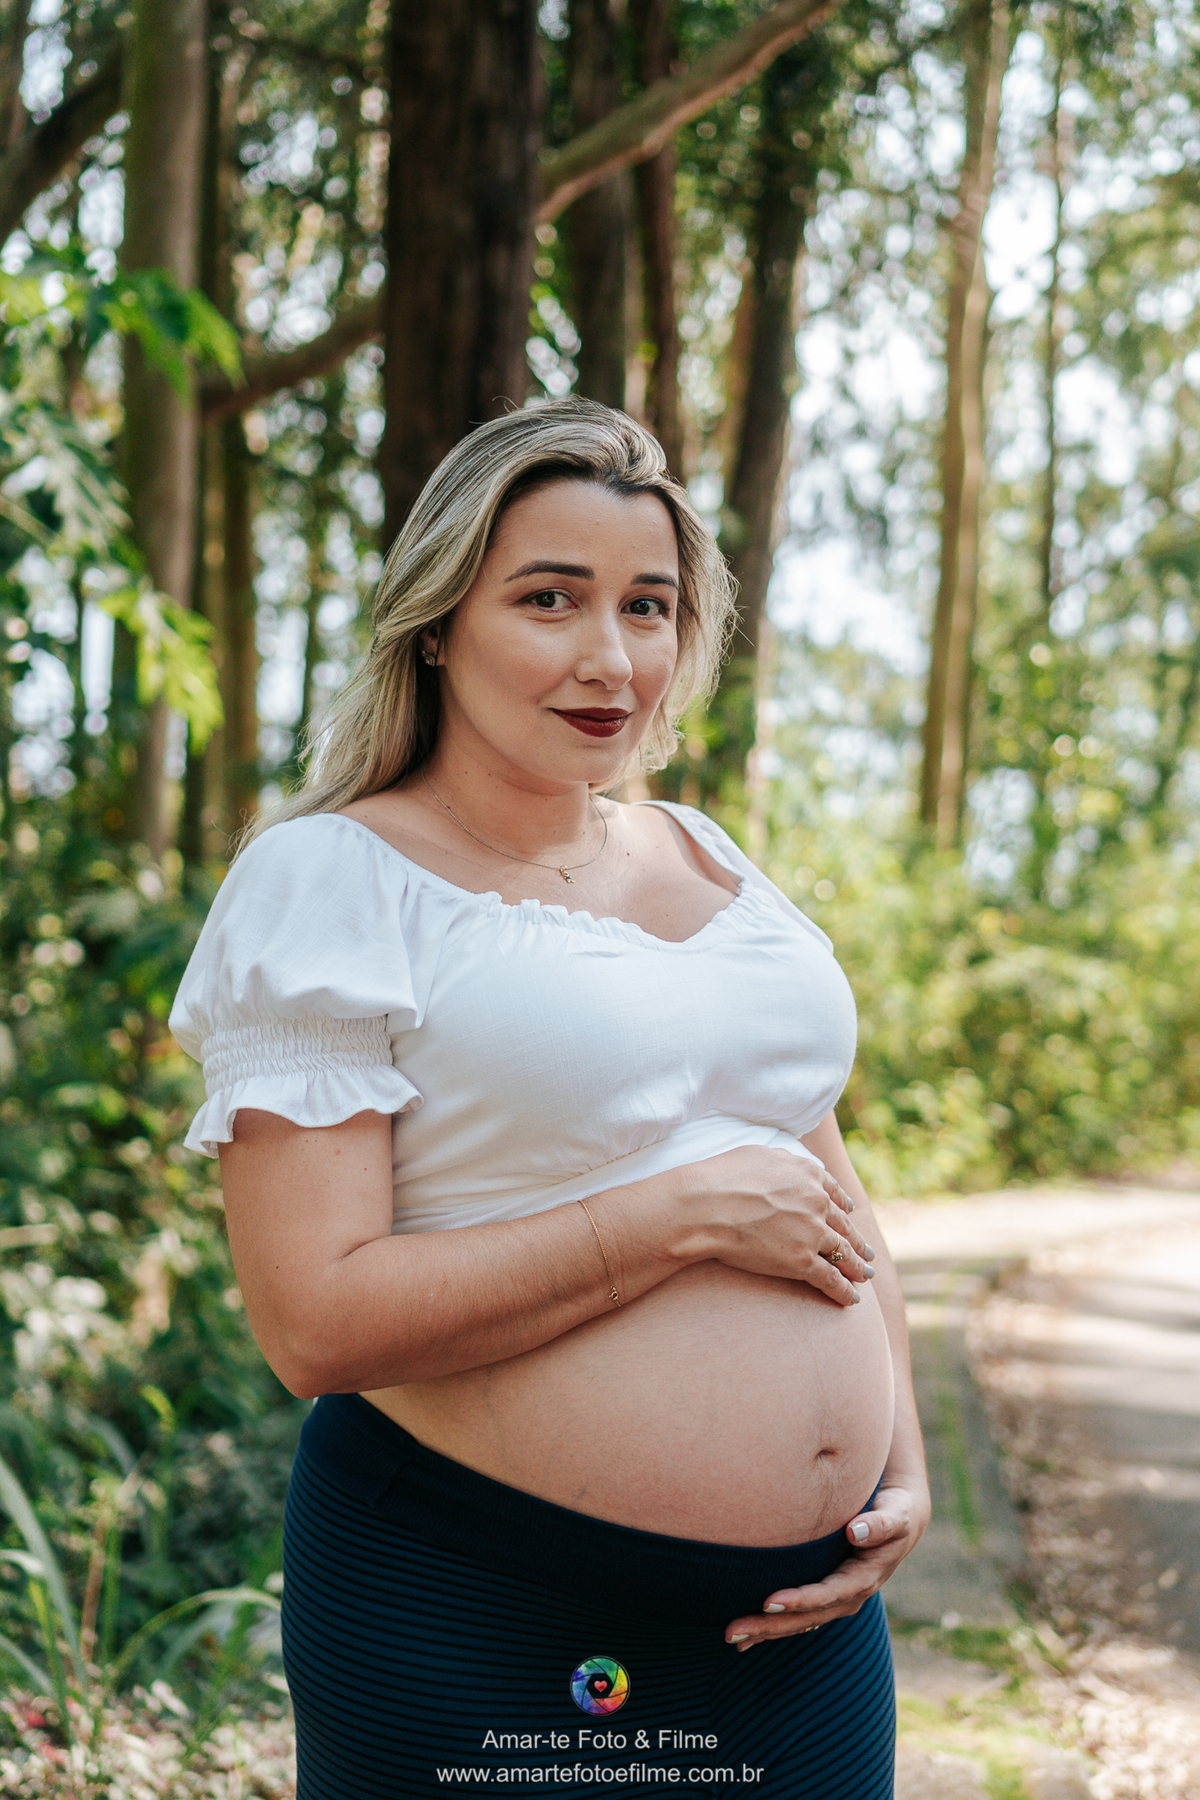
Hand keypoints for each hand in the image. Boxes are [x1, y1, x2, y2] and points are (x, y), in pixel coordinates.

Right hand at [685, 1146, 876, 1306]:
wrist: (705, 1206)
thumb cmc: (720, 1178)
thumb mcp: (759, 1155)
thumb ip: (783, 1162)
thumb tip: (791, 1165)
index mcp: (808, 1174)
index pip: (834, 1194)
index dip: (844, 1207)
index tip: (849, 1214)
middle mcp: (817, 1201)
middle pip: (844, 1226)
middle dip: (857, 1241)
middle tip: (866, 1253)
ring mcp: (813, 1232)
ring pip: (843, 1253)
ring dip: (857, 1267)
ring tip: (864, 1276)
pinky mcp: (802, 1261)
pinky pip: (831, 1278)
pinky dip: (844, 1291)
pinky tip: (851, 1300)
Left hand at [723, 1477, 930, 1650]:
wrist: (898, 1521)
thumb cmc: (894, 1512)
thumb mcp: (895, 1515)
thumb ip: (880, 1524)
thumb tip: (856, 1531)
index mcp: (864, 1579)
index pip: (828, 1595)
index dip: (800, 1600)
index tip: (768, 1601)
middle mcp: (848, 1597)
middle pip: (806, 1617)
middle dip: (770, 1625)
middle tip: (734, 1630)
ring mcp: (836, 1601)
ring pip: (798, 1622)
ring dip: (765, 1630)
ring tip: (732, 1636)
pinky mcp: (825, 1597)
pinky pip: (797, 1617)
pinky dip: (772, 1625)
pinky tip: (746, 1636)